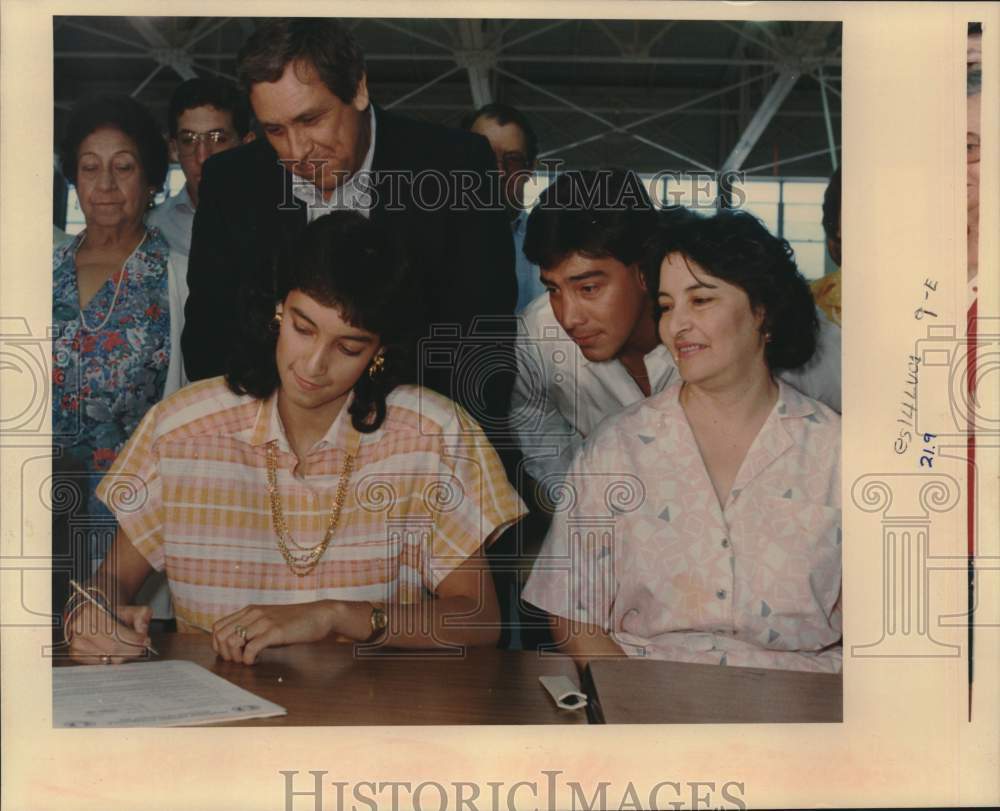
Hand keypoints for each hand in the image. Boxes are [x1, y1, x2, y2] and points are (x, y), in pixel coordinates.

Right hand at [66, 604, 151, 664]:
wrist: (92, 616)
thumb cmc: (110, 614)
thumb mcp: (129, 609)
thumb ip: (142, 615)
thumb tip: (143, 630)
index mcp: (92, 613)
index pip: (117, 633)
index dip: (135, 640)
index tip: (145, 640)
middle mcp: (80, 628)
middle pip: (113, 649)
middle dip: (132, 650)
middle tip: (141, 647)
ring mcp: (76, 643)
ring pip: (108, 659)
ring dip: (124, 656)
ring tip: (129, 648)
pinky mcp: (76, 655)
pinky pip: (101, 664)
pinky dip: (113, 660)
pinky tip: (117, 653)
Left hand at [211, 601, 339, 664]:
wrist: (319, 615)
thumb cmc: (295, 622)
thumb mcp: (269, 621)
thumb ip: (253, 629)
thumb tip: (237, 647)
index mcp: (250, 610)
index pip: (218, 627)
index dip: (218, 644)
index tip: (230, 654)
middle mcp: (253, 613)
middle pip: (221, 635)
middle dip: (225, 653)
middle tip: (238, 660)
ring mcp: (264, 621)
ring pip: (232, 641)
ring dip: (235, 657)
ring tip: (246, 661)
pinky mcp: (275, 631)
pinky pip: (251, 648)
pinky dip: (248, 659)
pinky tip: (256, 661)